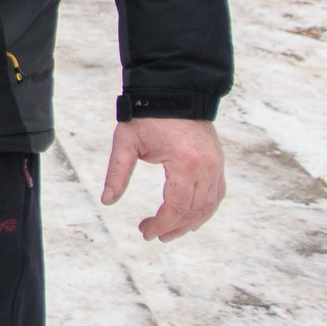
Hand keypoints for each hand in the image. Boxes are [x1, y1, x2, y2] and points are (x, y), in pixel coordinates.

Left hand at [101, 117, 225, 241]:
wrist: (174, 90)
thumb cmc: (147, 115)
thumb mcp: (126, 142)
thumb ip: (117, 173)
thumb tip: (108, 201)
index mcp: (185, 163)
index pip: (177, 206)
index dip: (161, 224)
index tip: (145, 232)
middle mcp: (207, 167)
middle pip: (194, 211)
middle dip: (173, 227)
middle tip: (152, 235)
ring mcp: (216, 164)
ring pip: (209, 206)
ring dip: (190, 223)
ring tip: (169, 231)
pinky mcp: (218, 161)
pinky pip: (216, 193)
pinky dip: (204, 209)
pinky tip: (189, 216)